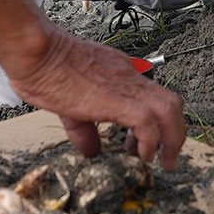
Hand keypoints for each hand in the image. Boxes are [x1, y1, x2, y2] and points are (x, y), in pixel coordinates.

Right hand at [2, 23, 187, 170]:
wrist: (36, 52)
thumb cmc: (44, 68)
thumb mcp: (68, 104)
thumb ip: (83, 128)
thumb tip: (90, 150)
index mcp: (119, 73)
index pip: (152, 96)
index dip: (155, 123)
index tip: (143, 143)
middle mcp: (129, 77)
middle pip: (172, 103)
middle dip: (176, 134)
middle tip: (169, 158)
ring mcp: (126, 86)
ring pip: (170, 110)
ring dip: (172, 140)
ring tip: (164, 161)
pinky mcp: (117, 99)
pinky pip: (148, 122)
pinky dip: (150, 142)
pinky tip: (141, 154)